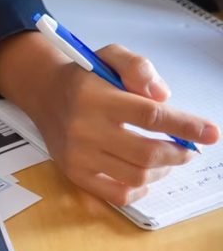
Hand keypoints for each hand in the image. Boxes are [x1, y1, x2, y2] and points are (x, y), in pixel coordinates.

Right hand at [0, 32, 219, 205]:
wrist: (45, 95)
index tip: (210, 133)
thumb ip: (139, 68)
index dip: (185, 126)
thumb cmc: (85, 78)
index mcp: (96, 97)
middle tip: (188, 150)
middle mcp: (84, 129)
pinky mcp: (73, 172)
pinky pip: (115, 194)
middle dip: (178, 153)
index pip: (150, 116)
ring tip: (166, 160)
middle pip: (147, 153)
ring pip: (135, 176)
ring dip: (161, 170)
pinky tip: (144, 176)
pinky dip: (138, 189)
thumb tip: (163, 96)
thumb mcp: (111, 56)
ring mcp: (78, 155)